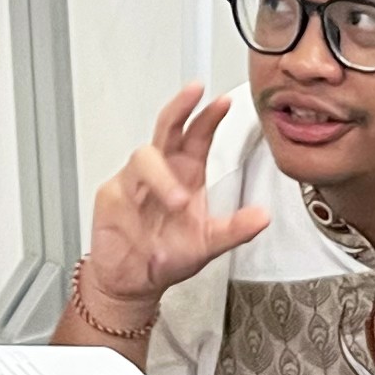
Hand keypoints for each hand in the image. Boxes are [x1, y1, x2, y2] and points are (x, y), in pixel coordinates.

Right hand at [82, 85, 272, 320]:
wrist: (134, 281)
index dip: (209, 116)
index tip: (224, 102)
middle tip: (193, 94)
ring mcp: (134, 181)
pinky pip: (123, 189)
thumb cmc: (167, 255)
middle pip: (167, 127)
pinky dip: (137, 204)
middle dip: (179, 108)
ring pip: (144, 156)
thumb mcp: (209, 244)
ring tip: (178, 201)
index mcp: (186, 173)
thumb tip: (263, 217)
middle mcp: (161, 171)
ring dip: (162, 176)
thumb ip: (235, 229)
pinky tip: (144, 224)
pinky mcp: (111, 196)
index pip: (197, 135)